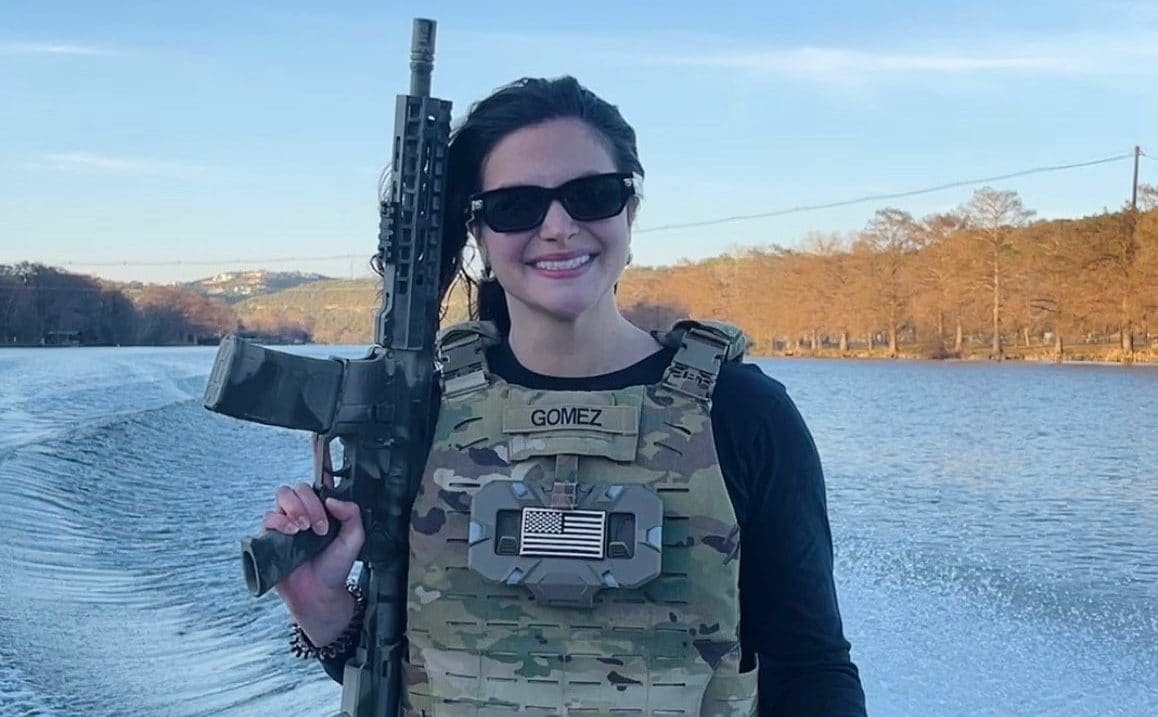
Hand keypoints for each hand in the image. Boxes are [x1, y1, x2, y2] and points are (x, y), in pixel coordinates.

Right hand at [261, 482, 364, 643]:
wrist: (319, 593)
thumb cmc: (334, 566)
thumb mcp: (353, 539)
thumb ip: (352, 514)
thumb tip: (331, 499)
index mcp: (323, 509)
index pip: (319, 484)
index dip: (322, 471)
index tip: (327, 473)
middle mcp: (304, 512)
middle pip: (299, 488)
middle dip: (309, 502)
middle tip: (317, 526)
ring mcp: (286, 522)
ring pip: (282, 496)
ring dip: (294, 508)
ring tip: (303, 528)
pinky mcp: (271, 535)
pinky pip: (268, 517)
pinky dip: (279, 520)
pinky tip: (291, 532)